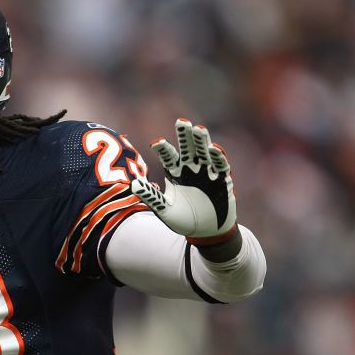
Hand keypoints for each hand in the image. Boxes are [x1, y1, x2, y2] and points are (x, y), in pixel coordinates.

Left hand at [130, 118, 237, 244]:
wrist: (205, 233)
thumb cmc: (183, 220)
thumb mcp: (164, 210)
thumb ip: (152, 196)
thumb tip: (133, 185)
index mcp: (175, 173)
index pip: (169, 156)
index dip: (163, 149)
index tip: (156, 143)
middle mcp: (191, 168)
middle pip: (188, 148)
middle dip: (185, 135)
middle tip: (181, 122)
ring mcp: (208, 172)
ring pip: (205, 152)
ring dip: (202, 141)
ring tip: (199, 129)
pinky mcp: (222, 180)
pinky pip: (220, 166)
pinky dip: (218, 157)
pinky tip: (214, 149)